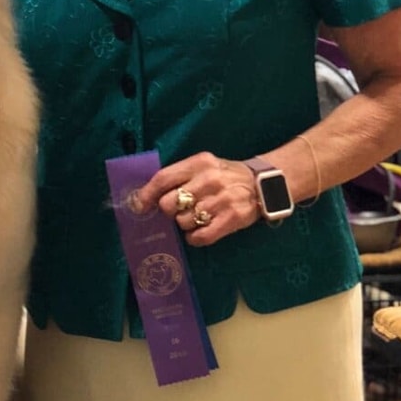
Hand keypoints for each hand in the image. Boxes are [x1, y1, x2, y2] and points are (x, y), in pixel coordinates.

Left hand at [131, 152, 259, 245]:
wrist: (262, 184)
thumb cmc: (224, 175)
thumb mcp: (203, 166)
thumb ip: (179, 176)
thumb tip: (146, 197)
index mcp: (198, 163)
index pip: (164, 178)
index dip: (146, 194)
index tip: (138, 206)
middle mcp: (209, 180)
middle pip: (170, 203)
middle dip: (169, 210)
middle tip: (179, 209)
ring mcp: (221, 200)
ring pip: (184, 222)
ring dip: (185, 223)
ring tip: (197, 217)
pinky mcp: (232, 219)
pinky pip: (200, 236)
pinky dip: (194, 237)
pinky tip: (199, 231)